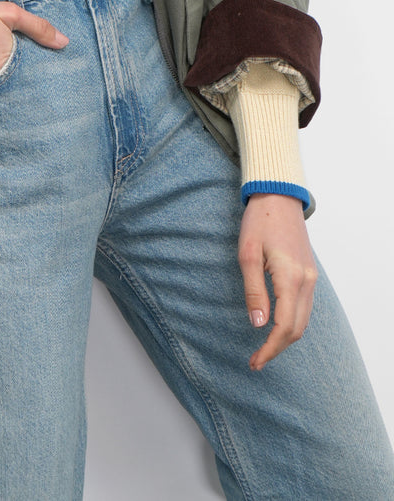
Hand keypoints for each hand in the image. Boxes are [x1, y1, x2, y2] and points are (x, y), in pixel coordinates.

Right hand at [0, 0, 67, 92]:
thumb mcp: (8, 14)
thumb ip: (37, 27)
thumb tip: (64, 42)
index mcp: (10, 67)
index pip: (31, 84)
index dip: (37, 86)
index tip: (46, 89)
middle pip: (13, 97)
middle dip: (20, 98)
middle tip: (31, 104)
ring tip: (7, 101)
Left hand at [238, 193, 317, 369]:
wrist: (278, 196)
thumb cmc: (259, 221)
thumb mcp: (247, 254)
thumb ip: (254, 290)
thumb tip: (258, 324)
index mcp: (290, 277)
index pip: (284, 326)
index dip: (270, 348)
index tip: (255, 361)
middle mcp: (306, 281)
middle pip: (297, 329)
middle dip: (277, 348)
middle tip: (255, 360)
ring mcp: (311, 277)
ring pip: (303, 320)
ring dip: (285, 338)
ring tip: (263, 348)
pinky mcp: (309, 273)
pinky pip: (305, 307)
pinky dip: (292, 323)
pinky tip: (275, 325)